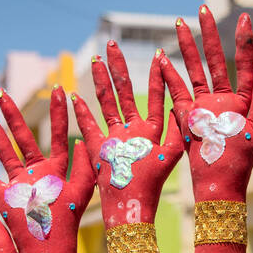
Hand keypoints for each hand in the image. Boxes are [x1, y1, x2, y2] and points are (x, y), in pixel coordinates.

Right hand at [0, 87, 94, 252]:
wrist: (52, 252)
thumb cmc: (70, 225)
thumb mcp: (82, 192)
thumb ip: (83, 165)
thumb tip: (81, 140)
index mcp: (57, 169)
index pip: (58, 134)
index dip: (58, 113)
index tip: (59, 89)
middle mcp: (36, 172)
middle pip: (23, 136)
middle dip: (13, 114)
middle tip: (2, 91)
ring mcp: (18, 183)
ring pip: (3, 150)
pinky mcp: (4, 196)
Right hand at [72, 42, 182, 225]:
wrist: (131, 208)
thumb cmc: (152, 187)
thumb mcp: (170, 155)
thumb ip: (175, 130)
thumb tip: (179, 105)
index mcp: (151, 131)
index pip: (153, 96)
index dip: (156, 76)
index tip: (158, 53)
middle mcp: (131, 131)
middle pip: (124, 92)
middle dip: (119, 68)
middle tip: (112, 43)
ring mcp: (113, 138)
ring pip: (105, 102)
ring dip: (100, 81)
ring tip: (95, 59)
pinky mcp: (97, 148)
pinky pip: (87, 125)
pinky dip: (80, 112)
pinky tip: (73, 95)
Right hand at [162, 6, 252, 201]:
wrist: (219, 181)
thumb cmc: (241, 159)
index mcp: (244, 100)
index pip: (245, 64)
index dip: (244, 41)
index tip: (244, 17)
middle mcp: (224, 99)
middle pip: (216, 60)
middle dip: (210, 34)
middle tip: (203, 9)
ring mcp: (204, 106)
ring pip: (195, 69)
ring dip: (187, 47)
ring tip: (180, 23)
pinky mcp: (188, 116)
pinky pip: (177, 90)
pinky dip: (168, 74)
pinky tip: (160, 56)